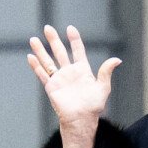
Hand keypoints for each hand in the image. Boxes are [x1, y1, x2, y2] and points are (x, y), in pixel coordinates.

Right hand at [27, 25, 121, 147]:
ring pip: (48, 61)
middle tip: (47, 28)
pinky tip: (30, 57)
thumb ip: (106, 72)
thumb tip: (117, 60)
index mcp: (82, 70)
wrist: (81, 120)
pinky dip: (36, 66)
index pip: (77, 50)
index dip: (74, 39)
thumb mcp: (103, 88)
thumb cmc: (94, 106)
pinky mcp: (51, 87)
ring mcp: (59, 79)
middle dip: (53, 40)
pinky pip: (42, 75)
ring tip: (33, 39)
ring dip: (41, 51)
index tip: (70, 28)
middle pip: (60, 52)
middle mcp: (69, 72)